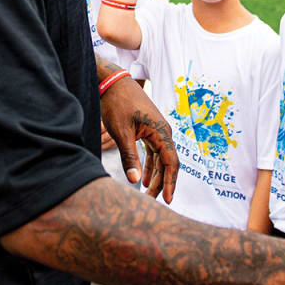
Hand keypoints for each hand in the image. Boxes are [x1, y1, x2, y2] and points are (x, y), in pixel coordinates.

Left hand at [99, 76, 178, 201]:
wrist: (113, 82)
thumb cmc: (118, 104)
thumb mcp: (122, 132)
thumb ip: (129, 157)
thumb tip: (135, 180)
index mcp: (162, 131)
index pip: (172, 162)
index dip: (170, 183)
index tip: (168, 201)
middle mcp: (163, 132)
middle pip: (168, 163)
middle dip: (161, 184)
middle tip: (150, 201)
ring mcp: (157, 131)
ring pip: (161, 159)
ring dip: (156, 176)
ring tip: (147, 195)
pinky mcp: (148, 130)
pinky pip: (153, 152)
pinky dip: (150, 166)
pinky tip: (144, 179)